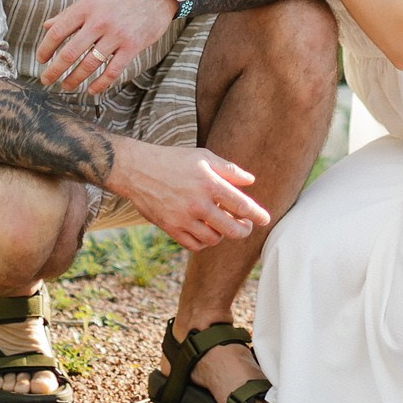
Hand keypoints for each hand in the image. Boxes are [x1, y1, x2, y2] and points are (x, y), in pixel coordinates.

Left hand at [37, 0, 180, 93]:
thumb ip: (71, 13)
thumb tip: (47, 26)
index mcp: (86, 7)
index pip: (58, 32)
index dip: (45, 48)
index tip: (41, 59)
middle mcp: (99, 21)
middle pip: (70, 52)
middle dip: (55, 70)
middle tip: (46, 79)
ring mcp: (117, 35)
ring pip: (89, 64)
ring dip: (74, 79)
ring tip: (66, 86)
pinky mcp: (133, 45)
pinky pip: (113, 70)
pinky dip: (100, 83)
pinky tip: (92, 90)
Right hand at [106, 140, 270, 250]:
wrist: (137, 170)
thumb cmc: (173, 160)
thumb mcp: (203, 157)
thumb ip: (229, 170)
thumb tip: (251, 181)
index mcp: (209, 184)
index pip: (241, 205)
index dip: (257, 214)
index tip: (265, 219)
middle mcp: (198, 204)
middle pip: (231, 229)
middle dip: (243, 230)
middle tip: (246, 226)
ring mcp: (183, 219)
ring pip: (213, 239)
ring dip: (222, 234)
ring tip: (222, 224)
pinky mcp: (170, 228)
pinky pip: (194, 245)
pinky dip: (204, 241)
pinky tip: (205, 231)